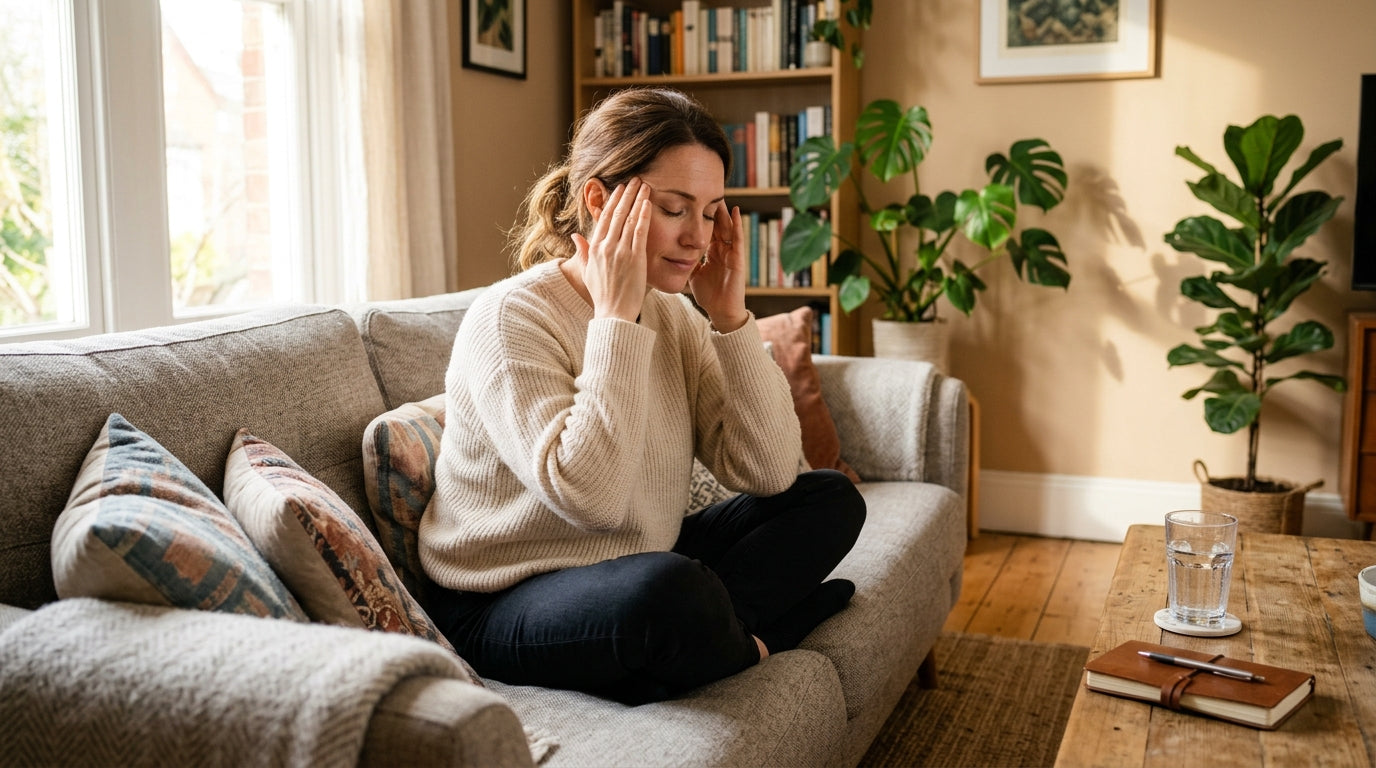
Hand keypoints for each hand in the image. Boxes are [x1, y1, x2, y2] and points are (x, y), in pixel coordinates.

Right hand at [571, 178, 651, 322]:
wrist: (613, 313)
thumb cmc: (602, 295)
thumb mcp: (587, 272)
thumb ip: (582, 252)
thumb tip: (575, 237)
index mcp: (594, 248)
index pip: (604, 218)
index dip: (612, 201)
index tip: (619, 189)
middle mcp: (606, 247)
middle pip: (617, 214)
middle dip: (626, 194)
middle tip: (635, 180)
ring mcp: (620, 251)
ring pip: (629, 219)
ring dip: (637, 199)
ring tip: (645, 186)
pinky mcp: (635, 258)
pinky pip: (640, 232)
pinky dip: (643, 216)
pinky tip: (648, 203)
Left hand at [689, 203, 747, 331]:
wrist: (721, 312)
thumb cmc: (708, 295)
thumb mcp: (693, 273)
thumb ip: (687, 261)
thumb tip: (672, 251)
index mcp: (711, 253)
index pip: (705, 229)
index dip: (700, 215)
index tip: (691, 201)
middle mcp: (722, 250)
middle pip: (717, 224)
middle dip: (712, 209)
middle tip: (706, 191)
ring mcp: (731, 253)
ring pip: (728, 227)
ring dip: (724, 212)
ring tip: (720, 195)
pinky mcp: (738, 259)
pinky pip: (738, 238)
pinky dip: (737, 224)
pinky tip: (735, 211)